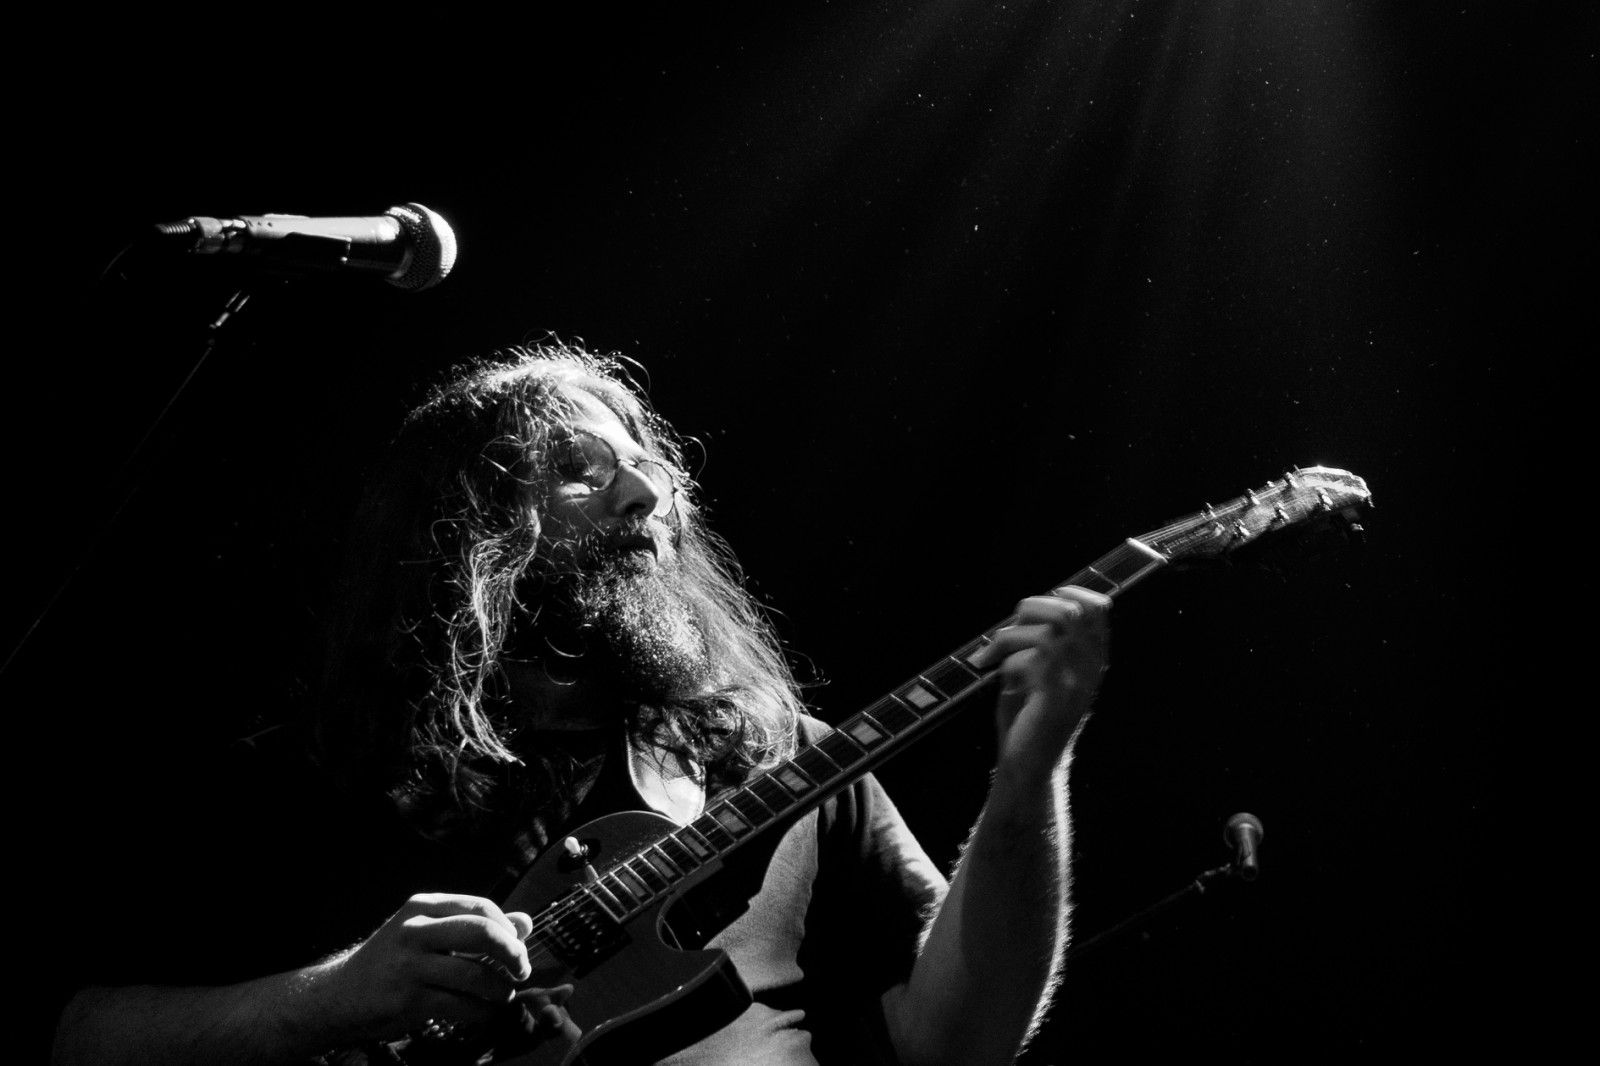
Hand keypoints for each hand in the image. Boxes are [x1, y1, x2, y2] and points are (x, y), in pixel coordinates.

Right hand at [302, 893, 545, 1041]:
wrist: (339, 995)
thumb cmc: (394, 961)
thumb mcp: (428, 932)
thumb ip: (476, 925)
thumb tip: (526, 922)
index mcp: (423, 907)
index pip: (481, 907)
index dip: (508, 928)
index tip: (516, 946)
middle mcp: (415, 930)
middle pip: (483, 933)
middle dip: (513, 953)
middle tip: (521, 970)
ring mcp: (410, 966)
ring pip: (476, 975)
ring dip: (500, 989)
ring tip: (502, 995)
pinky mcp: (409, 1001)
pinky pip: (463, 1006)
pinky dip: (483, 1012)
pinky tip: (484, 1012)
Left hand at [971, 586, 1110, 778]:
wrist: (1029, 767)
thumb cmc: (1027, 719)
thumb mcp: (1037, 672)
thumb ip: (1039, 643)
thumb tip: (1026, 610)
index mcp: (1090, 662)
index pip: (1099, 609)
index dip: (1070, 592)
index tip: (1040, 601)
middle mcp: (1090, 671)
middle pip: (1072, 611)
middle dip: (1031, 608)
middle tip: (1005, 632)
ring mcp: (1076, 684)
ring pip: (1049, 631)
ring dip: (1009, 636)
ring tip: (988, 655)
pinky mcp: (1054, 699)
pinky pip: (1033, 659)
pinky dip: (1006, 658)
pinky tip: (991, 669)